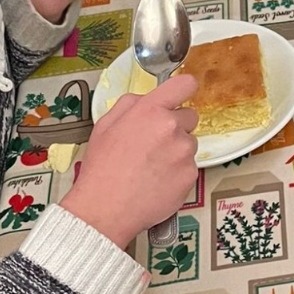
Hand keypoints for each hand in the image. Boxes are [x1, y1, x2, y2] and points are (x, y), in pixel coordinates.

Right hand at [60, 76, 199, 248]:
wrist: (105, 209)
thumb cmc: (102, 168)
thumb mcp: (105, 125)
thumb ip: (130, 104)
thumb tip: (147, 99)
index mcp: (150, 111)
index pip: (185, 84)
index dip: (183, 89)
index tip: (180, 96)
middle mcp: (172, 128)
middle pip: (189, 117)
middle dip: (175, 126)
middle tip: (154, 143)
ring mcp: (184, 153)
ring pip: (189, 143)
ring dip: (176, 151)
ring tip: (151, 166)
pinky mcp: (191, 176)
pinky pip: (189, 167)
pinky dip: (177, 173)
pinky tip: (157, 181)